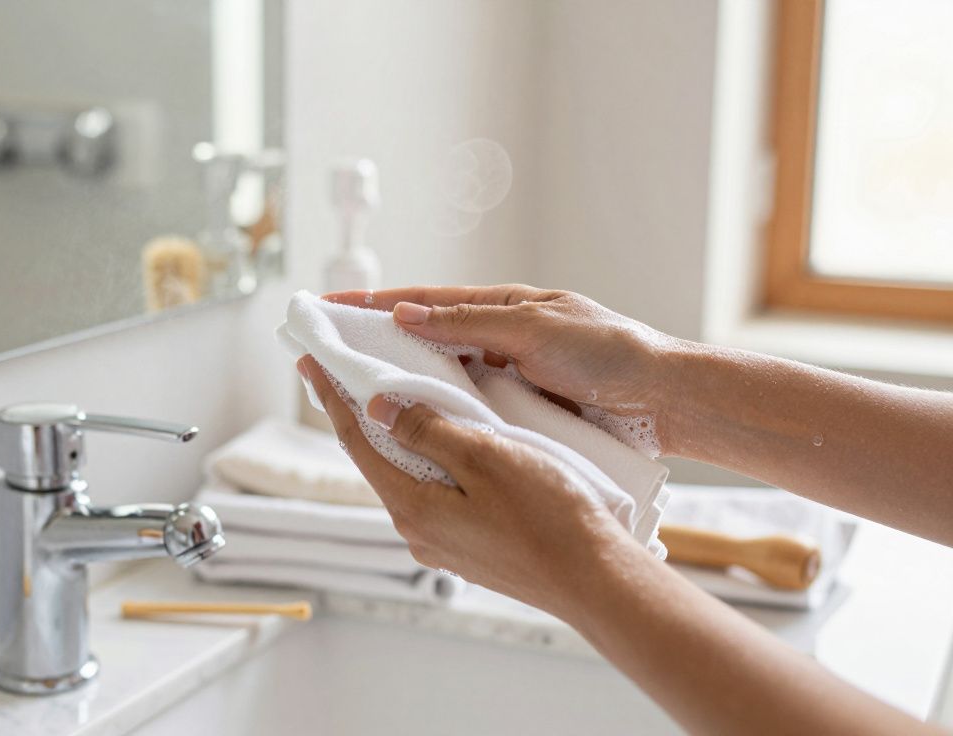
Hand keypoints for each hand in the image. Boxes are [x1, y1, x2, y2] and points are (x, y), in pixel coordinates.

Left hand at [297, 354, 638, 619]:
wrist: (595, 580)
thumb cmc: (548, 516)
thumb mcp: (484, 456)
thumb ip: (425, 430)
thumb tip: (376, 406)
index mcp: (412, 506)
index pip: (357, 441)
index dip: (333, 398)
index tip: (309, 363)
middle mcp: (418, 531)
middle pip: (378, 461)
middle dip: (362, 417)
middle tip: (346, 376)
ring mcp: (443, 545)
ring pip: (410, 479)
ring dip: (400, 441)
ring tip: (394, 403)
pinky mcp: (470, 550)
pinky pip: (437, 496)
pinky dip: (431, 464)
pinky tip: (446, 447)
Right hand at [326, 285, 684, 446]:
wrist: (665, 401)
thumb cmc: (609, 354)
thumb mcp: (532, 330)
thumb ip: (468, 322)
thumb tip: (405, 312)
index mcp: (503, 307)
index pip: (424, 301)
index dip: (373, 304)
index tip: (329, 305)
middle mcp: (501, 340)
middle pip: (427, 340)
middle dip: (379, 345)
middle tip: (331, 354)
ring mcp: (509, 378)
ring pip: (444, 381)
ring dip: (407, 386)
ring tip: (361, 398)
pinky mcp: (521, 413)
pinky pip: (469, 412)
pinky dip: (441, 417)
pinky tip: (417, 430)